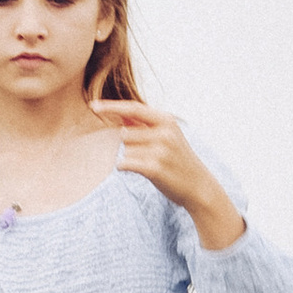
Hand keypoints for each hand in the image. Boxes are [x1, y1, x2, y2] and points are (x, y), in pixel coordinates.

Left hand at [101, 102, 244, 249]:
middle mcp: (163, 133)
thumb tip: (117, 112)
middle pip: (124, 133)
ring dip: (131, 158)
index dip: (111, 106)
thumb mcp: (168, 136)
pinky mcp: (153, 168)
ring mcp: (159, 150)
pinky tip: (144, 172)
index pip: (133, 108)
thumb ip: (144, 124)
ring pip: (124, 149)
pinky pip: (124, 164)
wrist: (199, 187)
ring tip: (150, 164)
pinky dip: (126, 168)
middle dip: (129, 144)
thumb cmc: (178, 161)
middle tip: (148, 155)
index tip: (93, 106)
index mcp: (166, 120)